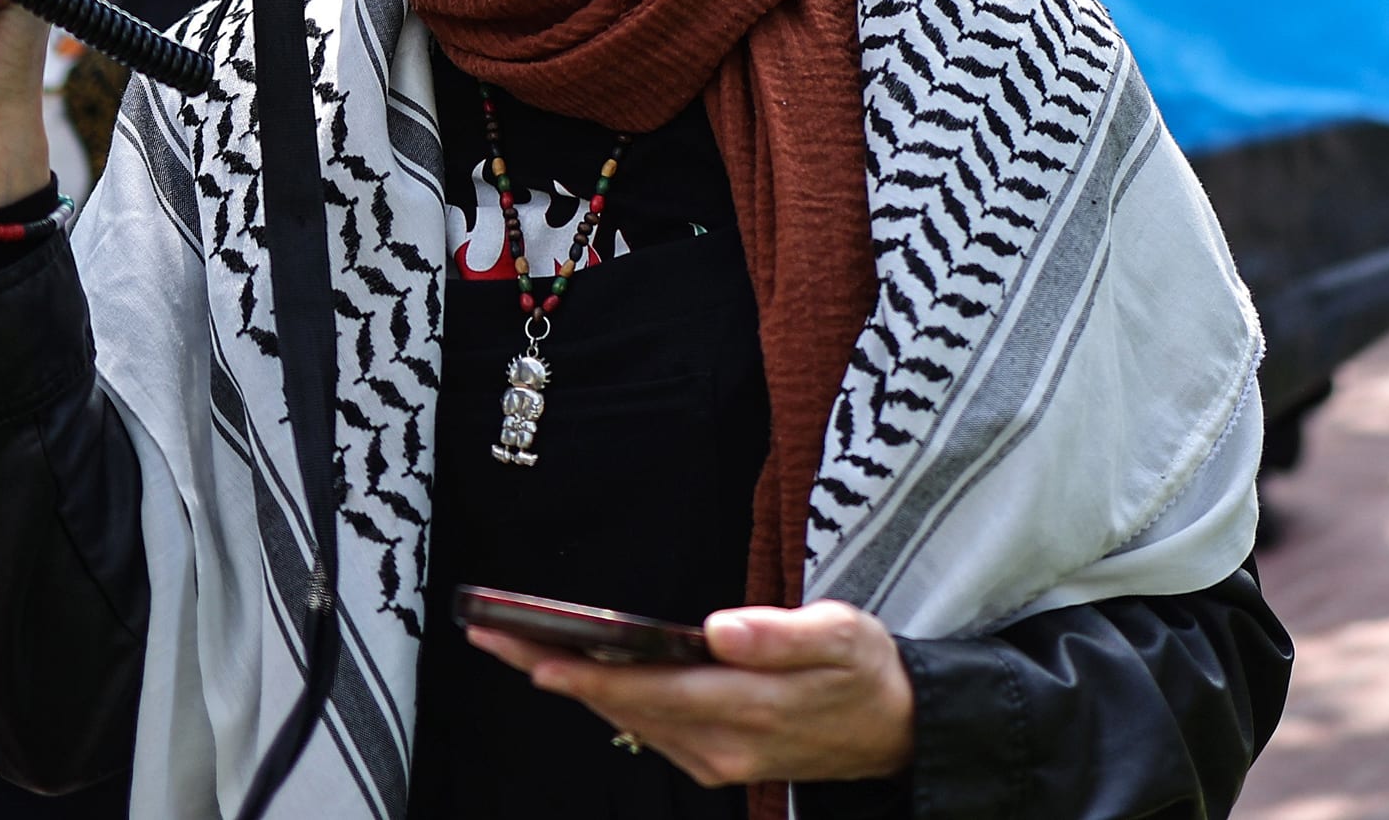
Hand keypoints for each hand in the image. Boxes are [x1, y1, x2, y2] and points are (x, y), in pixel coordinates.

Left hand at [468, 600, 912, 786]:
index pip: (651, 690)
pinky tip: (580, 672)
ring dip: (571, 683)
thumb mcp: (841, 634)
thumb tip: (719, 630)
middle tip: (491, 633)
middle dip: (552, 669)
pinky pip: (648, 726)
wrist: (897, 730)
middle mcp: (722, 745)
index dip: (589, 674)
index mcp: (750, 708)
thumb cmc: (866, 671)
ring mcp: (715, 759)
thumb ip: (778, 633)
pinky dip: (609, 698)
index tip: (536, 655)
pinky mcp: (714, 758)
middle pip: (622, 706)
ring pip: (627, 719)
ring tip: (515, 644)